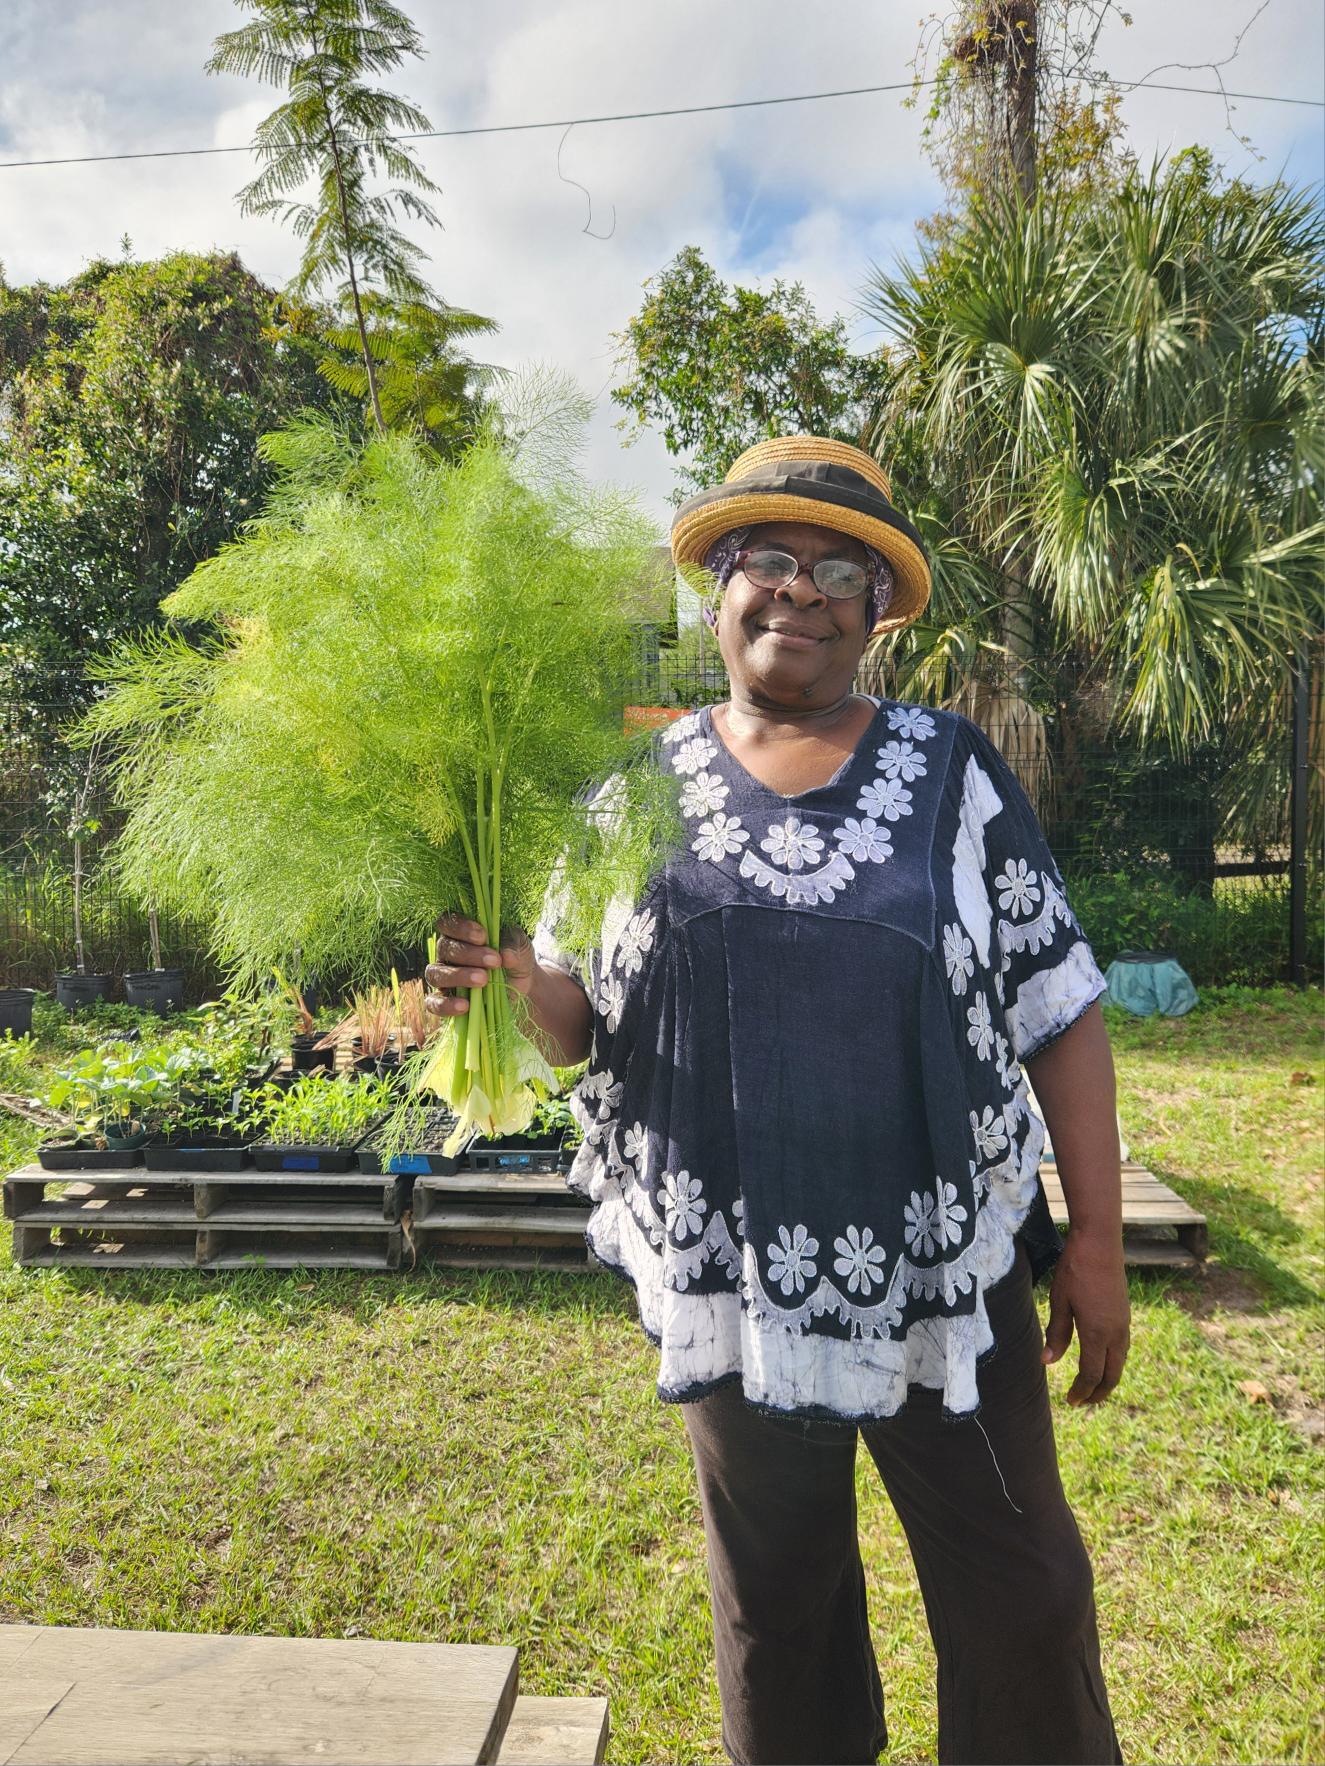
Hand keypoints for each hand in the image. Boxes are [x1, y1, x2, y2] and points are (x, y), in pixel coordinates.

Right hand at [424, 914, 537, 1016]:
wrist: (522, 986)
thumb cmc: (515, 958)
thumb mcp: (520, 946)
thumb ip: (513, 945)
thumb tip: (506, 955)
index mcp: (459, 932)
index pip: (447, 922)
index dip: (461, 928)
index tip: (483, 936)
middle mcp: (446, 953)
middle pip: (444, 948)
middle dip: (469, 954)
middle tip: (494, 961)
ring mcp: (443, 977)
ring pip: (435, 974)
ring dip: (459, 976)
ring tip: (483, 980)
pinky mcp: (444, 1001)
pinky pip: (434, 1003)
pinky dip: (446, 1005)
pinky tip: (465, 1006)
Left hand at [1042, 1228, 1130, 1404]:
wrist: (1101, 1243)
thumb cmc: (1075, 1269)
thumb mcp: (1059, 1301)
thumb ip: (1056, 1334)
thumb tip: (1048, 1363)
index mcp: (1097, 1333)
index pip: (1092, 1374)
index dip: (1081, 1391)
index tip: (1070, 1401)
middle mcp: (1116, 1333)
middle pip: (1112, 1375)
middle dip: (1098, 1393)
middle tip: (1082, 1402)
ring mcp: (1124, 1324)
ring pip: (1120, 1363)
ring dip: (1107, 1379)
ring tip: (1092, 1387)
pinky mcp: (1125, 1314)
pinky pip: (1122, 1349)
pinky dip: (1113, 1363)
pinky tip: (1102, 1360)